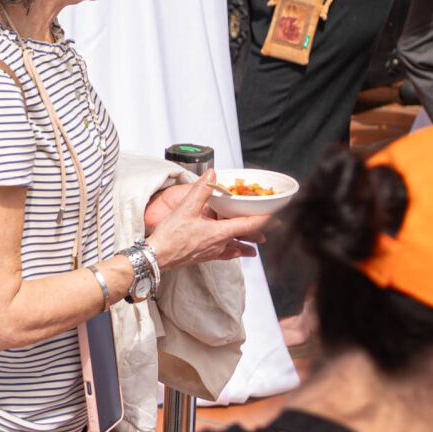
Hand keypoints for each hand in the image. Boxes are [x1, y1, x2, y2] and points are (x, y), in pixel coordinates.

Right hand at [143, 171, 263, 269]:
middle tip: (272, 227)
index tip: (276, 214)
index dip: (264, 219)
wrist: (156, 257)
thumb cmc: (170, 236)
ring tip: (256, 247)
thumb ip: (201, 190)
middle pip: (245, 237)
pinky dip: (232, 252)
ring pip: (236, 247)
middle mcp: (220, 244)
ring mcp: (213, 252)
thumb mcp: (185, 208)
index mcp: (219, 232)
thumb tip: (212, 174)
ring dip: (246, 244)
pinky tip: (231, 253)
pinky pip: (224, 254)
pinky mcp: (204, 257)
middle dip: (259, 232)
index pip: (249, 225)